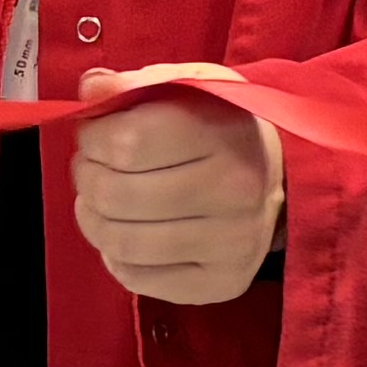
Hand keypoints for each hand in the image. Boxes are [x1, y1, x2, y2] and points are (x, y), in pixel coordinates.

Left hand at [69, 64, 284, 307]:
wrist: (279, 180)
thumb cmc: (220, 127)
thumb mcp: (188, 86)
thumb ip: (136, 83)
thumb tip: (91, 87)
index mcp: (225, 132)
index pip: (126, 142)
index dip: (92, 138)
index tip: (93, 135)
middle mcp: (236, 191)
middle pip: (117, 195)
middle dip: (87, 178)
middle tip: (90, 168)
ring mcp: (231, 243)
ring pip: (122, 242)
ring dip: (92, 219)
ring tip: (97, 201)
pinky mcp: (222, 283)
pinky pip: (138, 279)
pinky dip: (115, 257)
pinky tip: (125, 232)